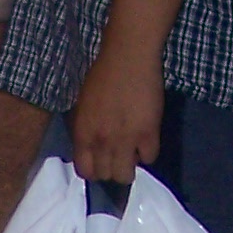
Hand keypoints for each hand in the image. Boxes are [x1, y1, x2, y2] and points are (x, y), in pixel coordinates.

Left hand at [70, 38, 163, 187]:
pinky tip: (147, 140)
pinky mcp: (148, 133)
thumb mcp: (82, 105)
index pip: (85, 171)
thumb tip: (91, 147)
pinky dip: (148, 152)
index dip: (94, 170)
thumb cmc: (102, 74)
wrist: (127, 56)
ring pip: (126, 175)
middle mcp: (101, 141)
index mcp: (83, 134)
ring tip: (133, 153)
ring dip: (129, 166)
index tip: (101, 162)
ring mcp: (125, 140)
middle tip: (119, 156)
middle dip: (112, 169)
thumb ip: (85, 129)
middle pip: (106, 175)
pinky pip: (149, 158)